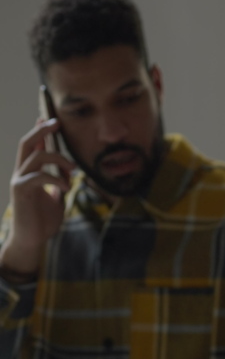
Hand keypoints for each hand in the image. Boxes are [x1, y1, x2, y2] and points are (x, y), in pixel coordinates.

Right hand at [0, 120, 74, 274]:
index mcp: (28, 173)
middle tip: (56, 122)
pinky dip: (54, 178)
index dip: (38, 130)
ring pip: (35, 158)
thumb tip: (70, 169)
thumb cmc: (43, 221)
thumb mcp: (56, 198)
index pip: (32, 146)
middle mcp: (21, 174)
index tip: (47, 117)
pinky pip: (38, 177)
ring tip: (72, 168)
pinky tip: (66, 186)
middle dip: (41, 130)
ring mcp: (19, 181)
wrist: (32, 241)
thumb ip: (60, 182)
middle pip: (27, 144)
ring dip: (57, 158)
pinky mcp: (21, 192)